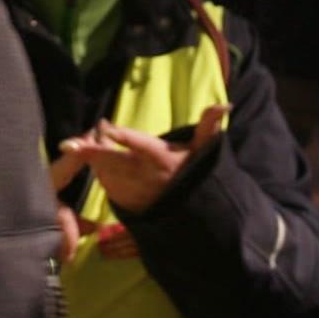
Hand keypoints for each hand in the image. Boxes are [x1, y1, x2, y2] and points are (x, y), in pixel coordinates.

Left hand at [60, 106, 227, 213]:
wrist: (186, 212)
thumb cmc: (189, 171)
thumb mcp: (201, 150)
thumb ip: (208, 125)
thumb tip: (225, 105)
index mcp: (160, 158)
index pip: (139, 145)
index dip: (121, 136)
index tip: (105, 126)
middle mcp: (143, 176)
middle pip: (110, 159)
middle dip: (93, 146)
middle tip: (96, 131)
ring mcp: (130, 190)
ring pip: (102, 168)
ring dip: (96, 154)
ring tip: (104, 141)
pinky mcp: (122, 201)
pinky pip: (102, 181)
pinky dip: (99, 168)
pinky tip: (103, 159)